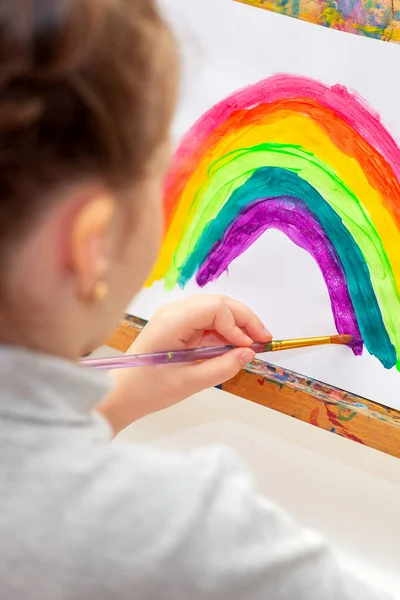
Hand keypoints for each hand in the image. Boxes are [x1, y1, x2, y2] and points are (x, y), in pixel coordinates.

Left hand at [97, 295, 270, 433]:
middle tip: (264, 340)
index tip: (249, 347)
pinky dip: (225, 333)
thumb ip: (223, 366)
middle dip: (244, 320)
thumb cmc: (148, 389)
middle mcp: (175, 312)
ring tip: (254, 344)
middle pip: (219, 304)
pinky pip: (209, 323)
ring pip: (216, 311)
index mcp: (173, 320)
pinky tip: (236, 346)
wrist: (120, 395)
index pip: (216, 308)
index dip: (238, 325)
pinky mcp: (179, 328)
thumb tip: (249, 353)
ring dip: (237, 325)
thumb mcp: (190, 382)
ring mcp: (177, 318)